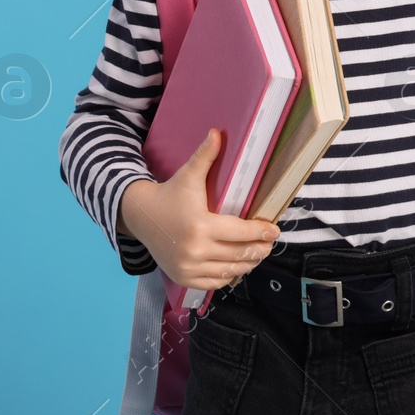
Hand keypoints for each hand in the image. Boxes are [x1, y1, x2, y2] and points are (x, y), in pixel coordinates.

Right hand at [120, 128, 279, 291]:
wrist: (140, 217)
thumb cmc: (170, 194)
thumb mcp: (188, 175)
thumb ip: (205, 155)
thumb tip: (218, 132)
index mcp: (200, 225)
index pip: (240, 232)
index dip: (261, 232)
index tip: (275, 230)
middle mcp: (194, 250)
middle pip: (239, 253)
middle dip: (259, 249)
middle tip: (270, 243)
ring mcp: (188, 267)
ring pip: (230, 270)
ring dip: (248, 264)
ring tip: (259, 254)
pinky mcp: (183, 278)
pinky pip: (214, 282)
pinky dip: (229, 275)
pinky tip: (238, 266)